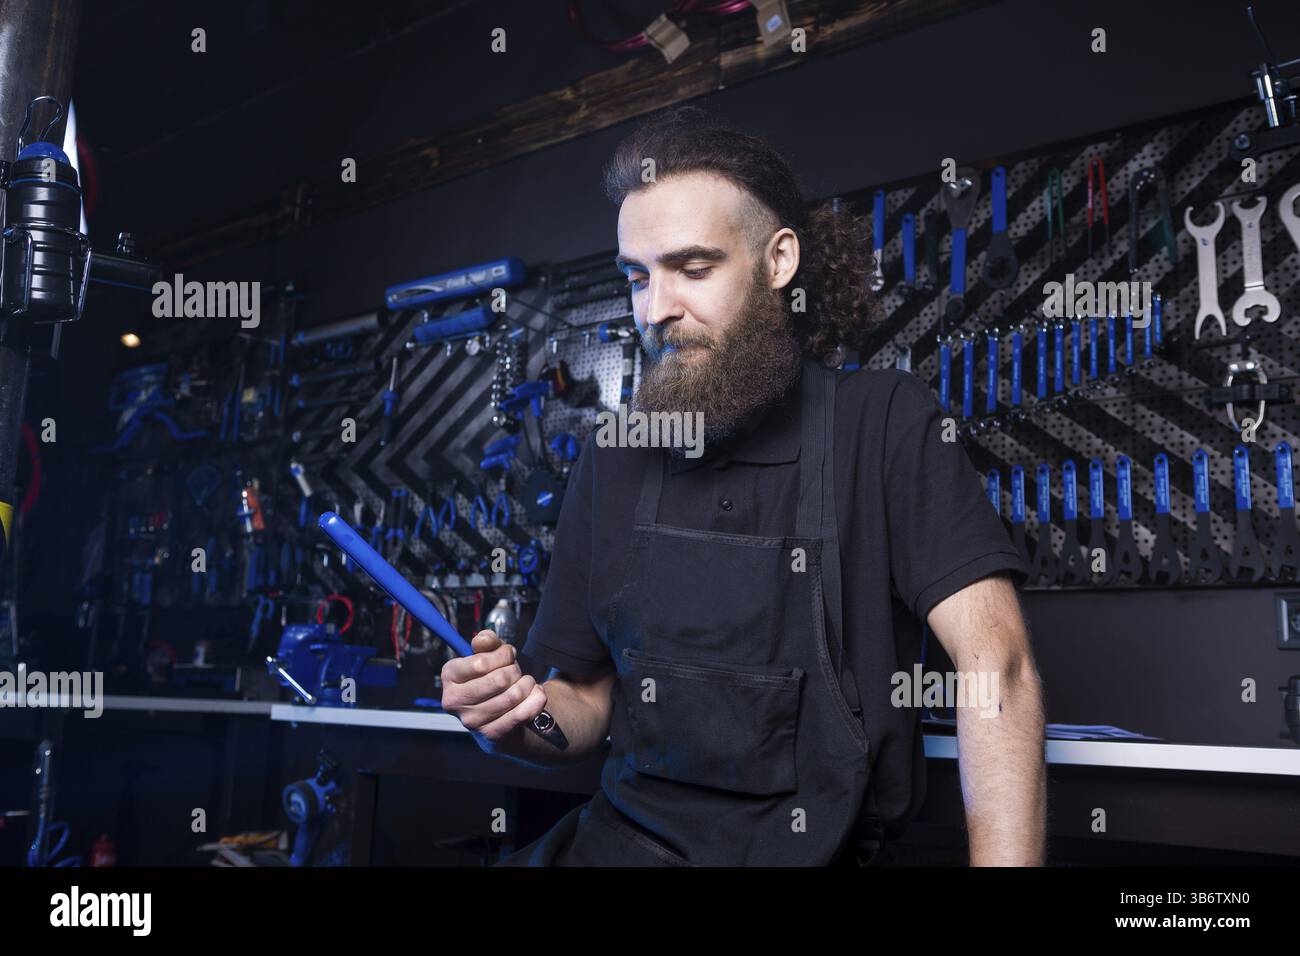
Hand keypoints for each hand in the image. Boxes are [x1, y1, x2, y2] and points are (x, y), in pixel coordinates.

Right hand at [440, 629, 547, 752]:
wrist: (500, 719)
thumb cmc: (493, 682)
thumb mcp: (489, 657)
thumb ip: (486, 642)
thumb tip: (484, 638)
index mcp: (449, 676)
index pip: (481, 662)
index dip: (503, 655)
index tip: (507, 656)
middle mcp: (455, 701)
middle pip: (500, 679)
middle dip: (516, 671)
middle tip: (516, 673)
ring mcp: (472, 721)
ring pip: (513, 696)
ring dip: (528, 685)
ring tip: (526, 684)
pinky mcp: (491, 736)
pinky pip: (523, 714)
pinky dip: (536, 700)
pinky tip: (535, 696)